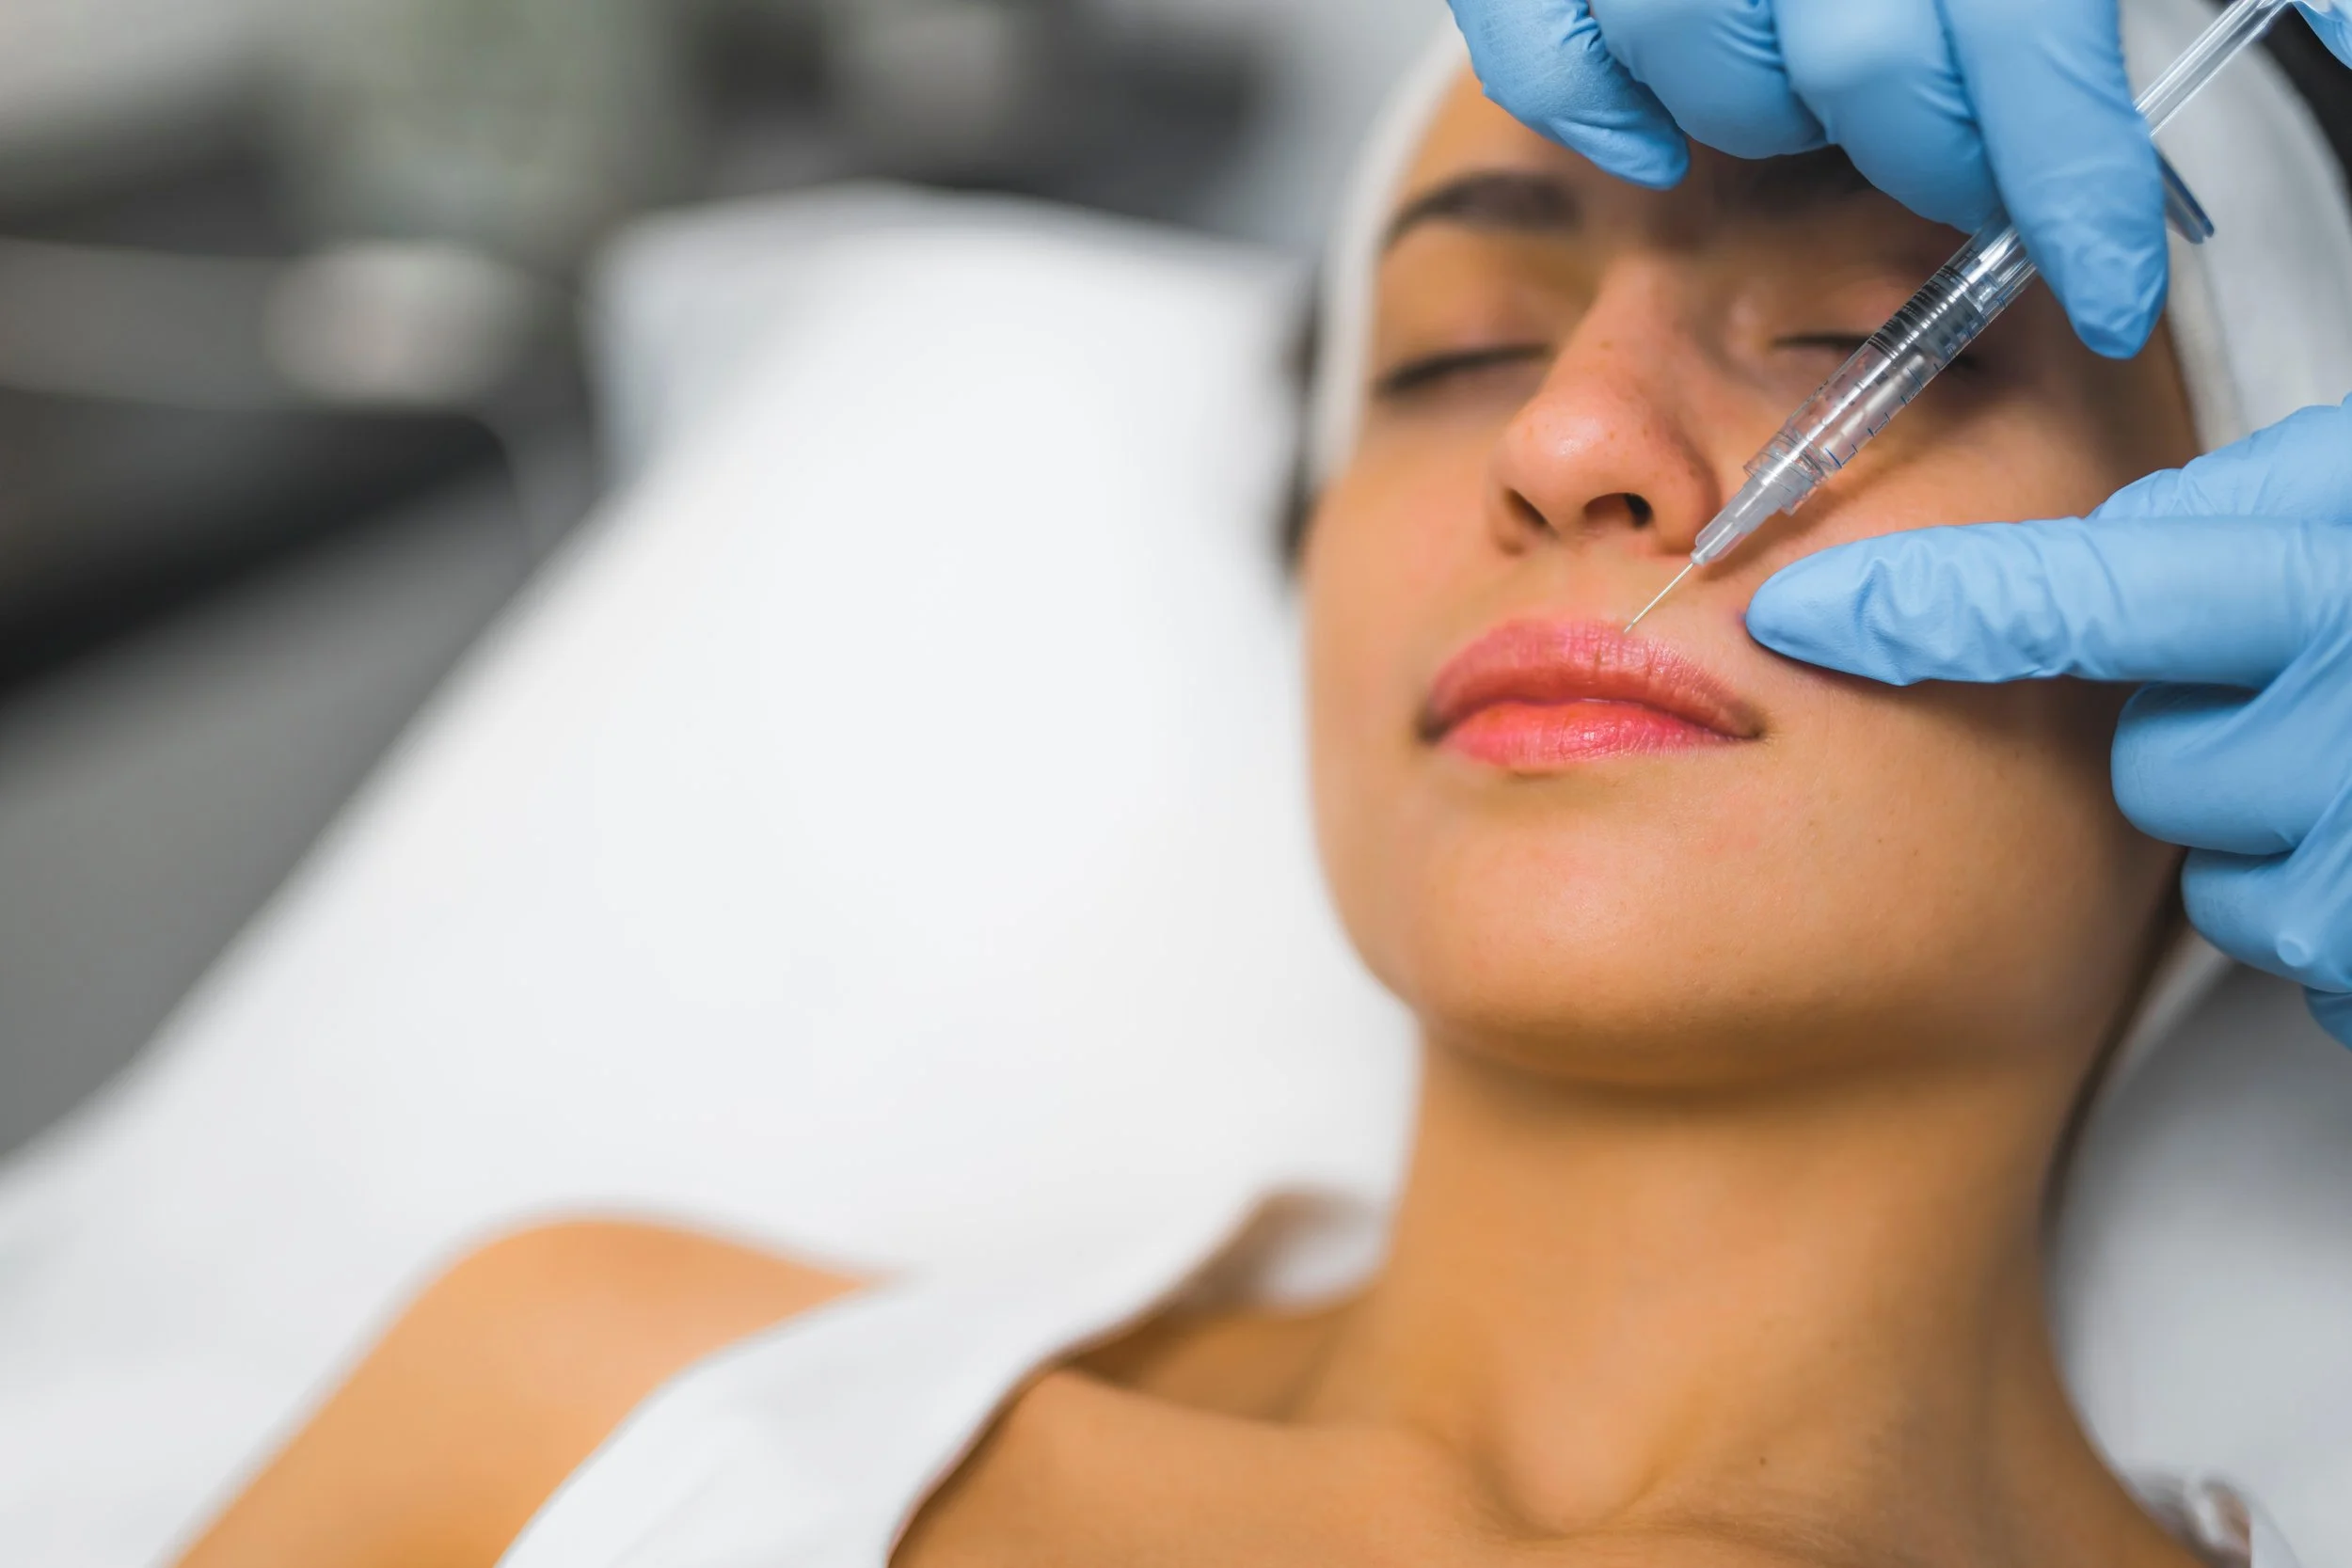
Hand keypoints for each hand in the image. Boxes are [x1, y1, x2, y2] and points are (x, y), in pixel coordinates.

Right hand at [1444, 0, 2351, 357]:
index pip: (2024, 47)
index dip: (2073, 188)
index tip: (2111, 290)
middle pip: (1864, 75)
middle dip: (1934, 159)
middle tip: (1972, 172)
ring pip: (1710, 74)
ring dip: (1772, 127)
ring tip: (1824, 102)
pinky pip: (1544, 58)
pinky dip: (1597, 115)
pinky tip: (1661, 139)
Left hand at [1746, 399, 2351, 1044]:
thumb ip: (2247, 529)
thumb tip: (2089, 566)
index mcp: (2338, 578)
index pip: (2078, 599)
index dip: (1925, 611)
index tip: (1800, 619)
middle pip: (2149, 766)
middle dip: (2209, 735)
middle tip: (2333, 697)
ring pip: (2228, 873)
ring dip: (2289, 834)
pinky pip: (2313, 957)